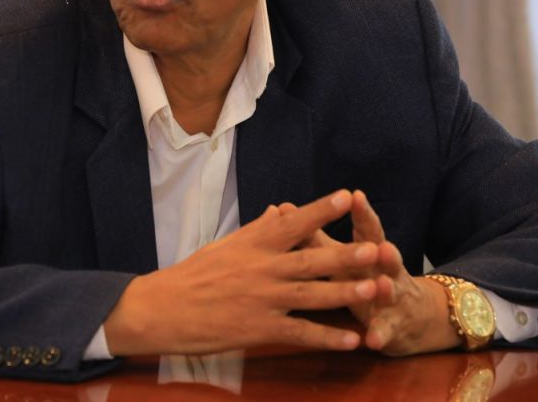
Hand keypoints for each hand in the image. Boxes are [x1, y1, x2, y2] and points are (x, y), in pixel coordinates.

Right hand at [103, 189, 383, 355]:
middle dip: (345, 254)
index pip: (292, 223)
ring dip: (345, 292)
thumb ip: (256, 231)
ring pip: (311, 295)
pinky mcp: (258, 329)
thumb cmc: (192, 275)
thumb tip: (279, 211)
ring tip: (375, 289)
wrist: (162, 308)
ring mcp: (261, 299)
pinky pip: (300, 333)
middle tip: (375, 247)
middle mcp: (261, 268)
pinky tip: (352, 340)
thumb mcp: (224, 245)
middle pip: (310, 260)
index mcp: (253, 245)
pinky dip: (327, 337)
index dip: (320, 210)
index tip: (346, 195)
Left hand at [302, 190, 460, 355]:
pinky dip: (379, 334)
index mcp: (364, 251)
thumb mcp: (340, 256)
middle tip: (379, 245)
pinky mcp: (391, 326)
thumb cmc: (362, 276)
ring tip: (383, 285)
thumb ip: (313, 235)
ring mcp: (389, 298)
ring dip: (385, 288)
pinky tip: (372, 340)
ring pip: (388, 291)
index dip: (360, 213)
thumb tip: (282, 209)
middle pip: (381, 256)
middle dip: (378, 250)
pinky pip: (385, 331)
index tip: (354, 196)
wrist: (408, 314)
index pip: (364, 228)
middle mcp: (380, 270)